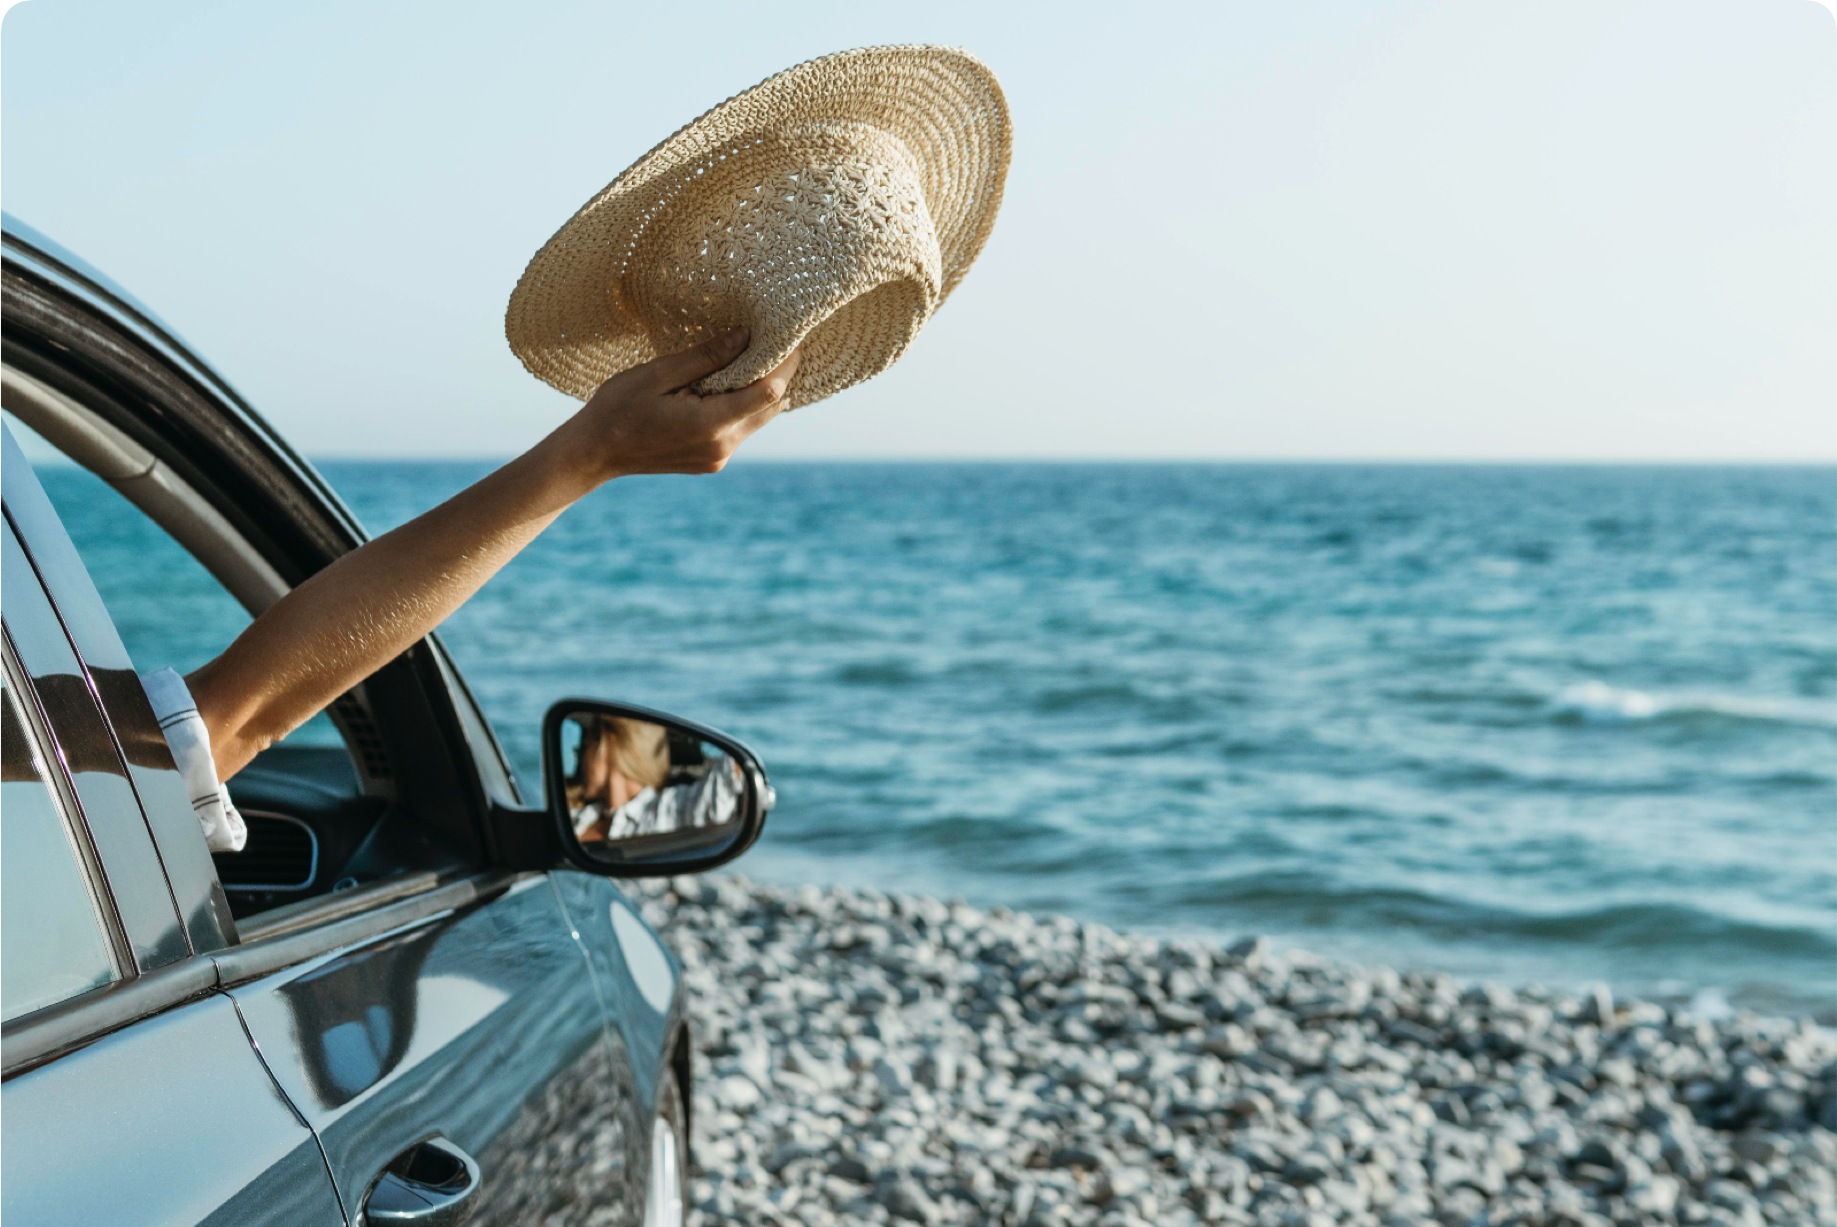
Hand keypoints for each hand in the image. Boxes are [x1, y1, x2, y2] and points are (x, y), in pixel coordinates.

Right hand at [557, 327, 798, 484]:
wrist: (595, 452)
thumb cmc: (617, 407)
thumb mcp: (658, 373)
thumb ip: (704, 357)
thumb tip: (744, 335)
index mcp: (710, 424)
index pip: (769, 392)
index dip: (785, 363)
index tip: (789, 337)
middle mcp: (722, 446)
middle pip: (773, 407)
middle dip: (780, 374)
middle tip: (776, 340)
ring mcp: (718, 458)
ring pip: (760, 419)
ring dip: (762, 390)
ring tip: (753, 356)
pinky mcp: (713, 461)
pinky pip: (742, 429)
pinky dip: (744, 405)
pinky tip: (731, 383)